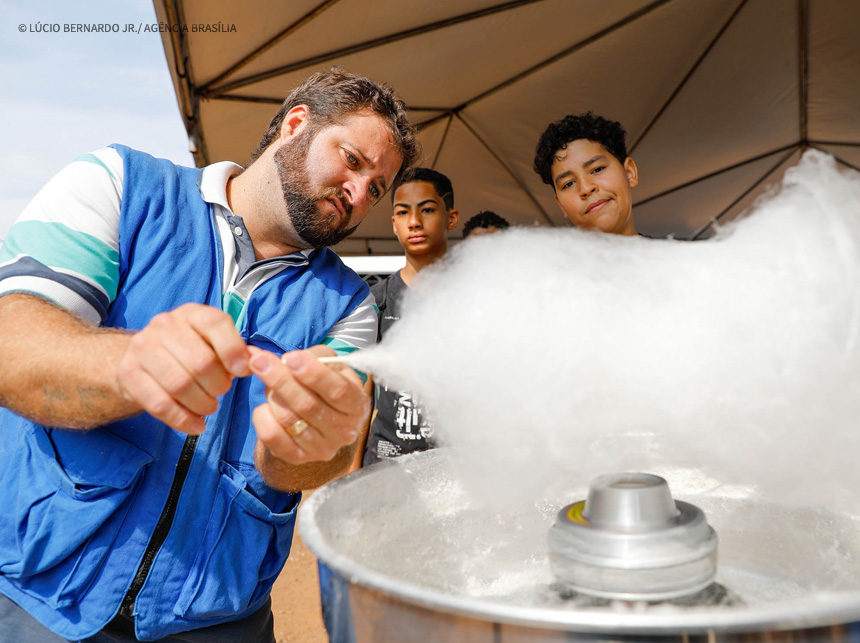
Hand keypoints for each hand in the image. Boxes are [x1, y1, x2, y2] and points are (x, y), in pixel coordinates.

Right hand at [116, 303, 250, 433]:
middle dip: (218, 385)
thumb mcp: (214, 343)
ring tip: (209, 408)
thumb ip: (238, 351)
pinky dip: (183, 420)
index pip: (215, 324)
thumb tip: (258, 363)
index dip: (233, 350)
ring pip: (180, 385)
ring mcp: (143, 347)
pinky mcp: (128, 373)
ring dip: (202, 404)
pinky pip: (159, 404)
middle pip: (201, 362)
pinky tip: (196, 426)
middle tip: (221, 393)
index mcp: (192, 313)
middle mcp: (165, 325)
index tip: (243, 372)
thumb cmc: (190, 351)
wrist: (142, 358)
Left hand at [249, 345, 370, 465]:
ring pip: (288, 419)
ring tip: (265, 379)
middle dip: (280, 379)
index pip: (337, 391)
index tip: (292, 358)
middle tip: (259, 360)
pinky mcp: (299, 458)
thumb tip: (284, 359)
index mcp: (356, 404)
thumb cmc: (323, 386)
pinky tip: (264, 405)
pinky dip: (262, 417)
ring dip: (271, 395)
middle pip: (308, 405)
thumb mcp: (328, 364)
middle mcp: (344, 430)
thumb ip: (312, 357)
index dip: (313, 374)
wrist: (315, 420)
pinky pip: (273, 437)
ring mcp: (322, 448)